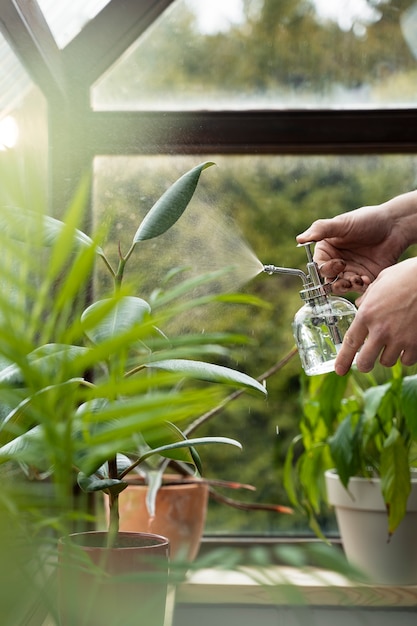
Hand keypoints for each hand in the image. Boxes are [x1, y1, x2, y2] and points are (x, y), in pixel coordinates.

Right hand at [297, 196, 416, 294]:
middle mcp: (336, 263)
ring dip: (349, 286)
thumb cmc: (367, 220)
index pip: (319, 266)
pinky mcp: (365, 279)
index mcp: (327, 250)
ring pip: (343, 287)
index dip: (326, 269)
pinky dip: (362, 288)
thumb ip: (321, 230)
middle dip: (337, 283)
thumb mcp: (342, 223)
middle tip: (348, 280)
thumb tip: (299, 239)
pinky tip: (368, 280)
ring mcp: (351, 272)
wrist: (394, 226)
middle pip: (329, 281)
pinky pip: (359, 290)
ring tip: (361, 279)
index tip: (339, 264)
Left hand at [334, 258, 416, 374]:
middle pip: (366, 362)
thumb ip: (367, 298)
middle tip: (366, 362)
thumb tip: (359, 304)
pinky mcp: (416, 343)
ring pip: (387, 362)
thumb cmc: (406, 276)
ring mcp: (399, 339)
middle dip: (364, 364)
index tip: (339, 370)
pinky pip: (407, 360)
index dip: (343, 360)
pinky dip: (406, 355)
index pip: (350, 343)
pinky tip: (407, 343)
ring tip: (392, 343)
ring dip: (388, 356)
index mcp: (367, 314)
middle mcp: (380, 330)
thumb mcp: (380, 282)